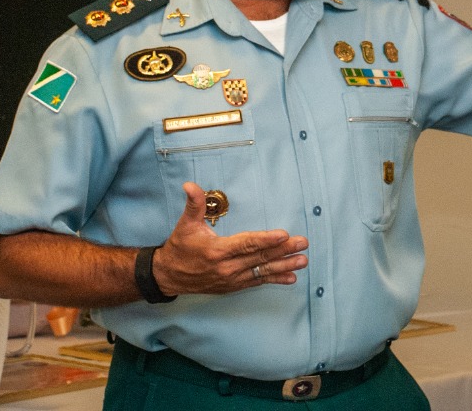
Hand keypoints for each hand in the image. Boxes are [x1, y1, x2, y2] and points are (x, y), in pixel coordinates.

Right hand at [152, 182, 308, 295]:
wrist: (169, 276)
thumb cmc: (180, 247)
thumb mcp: (185, 224)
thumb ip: (194, 204)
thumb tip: (190, 185)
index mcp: (217, 250)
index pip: (246, 243)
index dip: (266, 239)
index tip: (284, 234)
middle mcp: (227, 267)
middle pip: (259, 257)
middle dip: (284, 250)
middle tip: (303, 243)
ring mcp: (231, 279)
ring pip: (262, 271)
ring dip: (284, 266)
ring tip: (303, 261)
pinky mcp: (233, 286)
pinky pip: (257, 282)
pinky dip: (275, 279)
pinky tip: (291, 277)